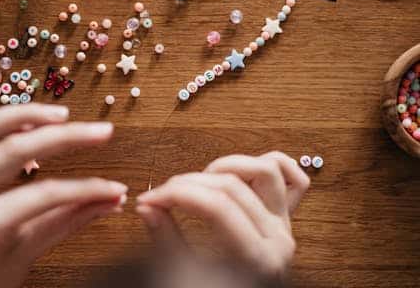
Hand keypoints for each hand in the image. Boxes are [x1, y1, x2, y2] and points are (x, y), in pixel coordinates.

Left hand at [0, 104, 126, 287]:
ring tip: (62, 114)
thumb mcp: (26, 256)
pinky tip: (23, 116)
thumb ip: (68, 222)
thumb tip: (111, 202)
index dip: (85, 188)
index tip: (115, 188)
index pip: (43, 195)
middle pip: (14, 150)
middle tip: (102, 131)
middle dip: (64, 137)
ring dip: (25, 113)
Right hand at [135, 152, 308, 277]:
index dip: (177, 195)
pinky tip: (242, 171)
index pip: (216, 206)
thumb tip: (148, 207)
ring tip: (201, 181)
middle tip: (161, 195)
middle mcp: (278, 237)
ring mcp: (285, 226)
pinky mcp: (283, 220)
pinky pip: (293, 181)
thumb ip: (167, 240)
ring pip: (266, 171)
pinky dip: (269, 166)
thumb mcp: (185, 280)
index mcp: (259, 258)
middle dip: (188, 183)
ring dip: (228, 166)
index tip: (150, 199)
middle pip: (232, 185)